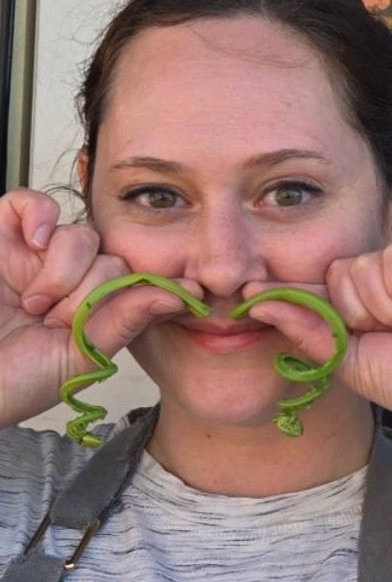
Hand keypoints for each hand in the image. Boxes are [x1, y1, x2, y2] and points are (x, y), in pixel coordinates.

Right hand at [0, 189, 204, 426]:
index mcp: (93, 307)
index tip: (183, 294)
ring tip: (34, 306)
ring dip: (63, 272)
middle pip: (113, 259)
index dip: (146, 290)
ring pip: (81, 235)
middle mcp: (68, 278)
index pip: (136, 281)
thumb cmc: (14, 379)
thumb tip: (178, 295)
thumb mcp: (79, 357)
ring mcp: (34, 255)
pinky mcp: (1, 236)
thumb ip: (125, 322)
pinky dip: (40, 216)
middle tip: (58, 323)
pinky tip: (36, 244)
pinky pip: (30, 203)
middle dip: (92, 294)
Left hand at [240, 238, 391, 439]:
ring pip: (365, 265)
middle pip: (339, 271)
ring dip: (388, 308)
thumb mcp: (347, 358)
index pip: (322, 287)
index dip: (294, 293)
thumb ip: (307, 327)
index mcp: (369, 304)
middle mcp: (391, 279)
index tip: (248, 296)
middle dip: (359, 312)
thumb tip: (257, 301)